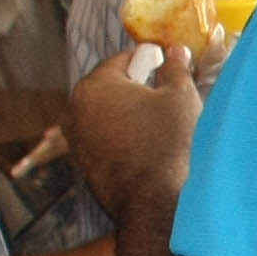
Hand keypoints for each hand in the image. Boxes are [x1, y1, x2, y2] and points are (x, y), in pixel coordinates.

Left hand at [67, 43, 201, 220]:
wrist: (154, 204)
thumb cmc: (168, 143)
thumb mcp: (180, 97)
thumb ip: (175, 68)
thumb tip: (176, 52)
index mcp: (95, 85)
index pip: (123, 60)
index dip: (150, 61)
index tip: (169, 70)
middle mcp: (76, 109)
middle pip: (112, 88)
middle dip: (137, 91)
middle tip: (167, 101)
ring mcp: (77, 140)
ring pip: (108, 116)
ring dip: (130, 117)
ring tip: (160, 130)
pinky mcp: (84, 166)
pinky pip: (106, 141)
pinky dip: (123, 140)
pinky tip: (149, 152)